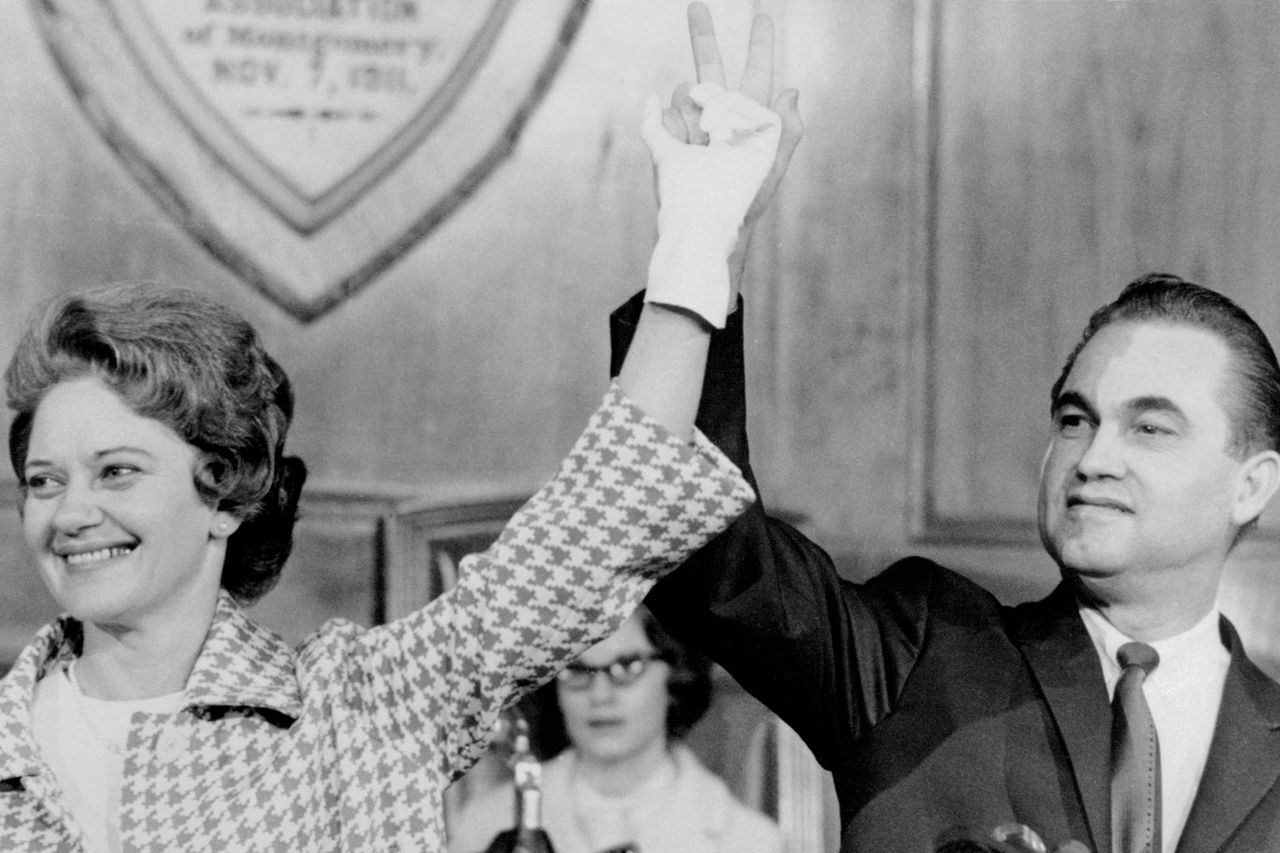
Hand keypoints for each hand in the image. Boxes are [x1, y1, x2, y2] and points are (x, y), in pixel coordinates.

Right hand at [654, 3, 803, 306]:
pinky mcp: (665, 140)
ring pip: (684, 93)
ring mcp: (690, 127)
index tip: (763, 16)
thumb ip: (787, 129)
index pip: (757, 72)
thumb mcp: (773, 168)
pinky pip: (663, 118)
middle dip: (702, 35)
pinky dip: (672, 130)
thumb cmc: (746, 202)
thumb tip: (791, 89)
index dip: (760, 44)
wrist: (706, 230)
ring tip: (701, 148)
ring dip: (692, 115)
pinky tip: (683, 151)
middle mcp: (719, 115)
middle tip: (695, 4)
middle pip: (709, 65)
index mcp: (749, 117)